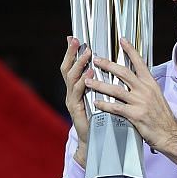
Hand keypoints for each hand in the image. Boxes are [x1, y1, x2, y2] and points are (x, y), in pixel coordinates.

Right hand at [60, 36, 93, 167]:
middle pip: (67, 68)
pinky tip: (89, 75)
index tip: (73, 37)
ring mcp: (72, 100)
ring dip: (79, 65)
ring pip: (71, 78)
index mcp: (78, 87)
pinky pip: (78, 93)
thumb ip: (102, 82)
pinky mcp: (76, 110)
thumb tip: (109, 65)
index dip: (72, 52)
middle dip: (71, 53)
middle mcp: (72, 92)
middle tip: (76, 40)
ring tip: (87, 54)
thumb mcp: (101, 96)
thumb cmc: (102, 117)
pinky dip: (83, 83)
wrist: (97, 140)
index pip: (73, 65)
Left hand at [85, 38, 176, 165]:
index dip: (130, 50)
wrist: (170, 133)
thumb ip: (144, 87)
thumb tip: (134, 78)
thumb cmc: (162, 117)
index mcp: (150, 83)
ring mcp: (140, 102)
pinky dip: (104, 104)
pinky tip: (96, 102)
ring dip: (100, 84)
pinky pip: (116, 108)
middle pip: (123, 73)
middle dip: (108, 65)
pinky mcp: (135, 115)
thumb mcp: (156, 96)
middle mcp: (145, 90)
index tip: (122, 39)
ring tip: (88, 80)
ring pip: (116, 90)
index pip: (139, 62)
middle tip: (96, 59)